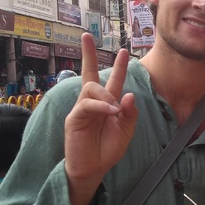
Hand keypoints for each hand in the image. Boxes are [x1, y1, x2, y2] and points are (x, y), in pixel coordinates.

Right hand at [64, 33, 138, 204]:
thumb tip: (130, 94)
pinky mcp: (74, 118)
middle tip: (86, 35)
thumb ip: (130, 114)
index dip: (119, 66)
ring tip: (115, 109)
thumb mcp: (125, 131)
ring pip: (91, 87)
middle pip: (90, 73)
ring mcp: (82, 108)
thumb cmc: (107, 150)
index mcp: (107, 103)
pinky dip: (101, 105)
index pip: (112, 80)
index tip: (125, 51)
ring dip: (107, 94)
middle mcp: (93, 102)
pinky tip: (111, 111)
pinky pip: (87, 104)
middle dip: (88, 54)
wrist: (94, 168)